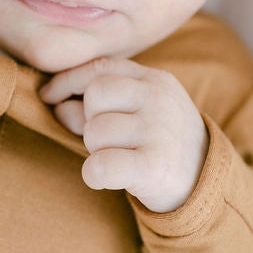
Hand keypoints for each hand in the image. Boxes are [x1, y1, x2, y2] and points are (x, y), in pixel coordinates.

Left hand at [38, 57, 209, 212]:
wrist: (204, 185)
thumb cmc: (160, 143)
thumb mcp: (138, 112)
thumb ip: (100, 103)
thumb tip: (56, 104)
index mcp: (155, 80)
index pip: (101, 67)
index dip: (67, 80)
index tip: (48, 95)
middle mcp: (159, 98)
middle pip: (95, 95)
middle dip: (89, 119)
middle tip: (107, 140)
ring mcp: (159, 130)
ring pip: (95, 131)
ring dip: (96, 150)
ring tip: (119, 157)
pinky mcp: (154, 166)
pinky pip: (100, 165)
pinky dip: (94, 174)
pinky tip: (107, 178)